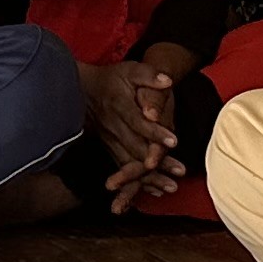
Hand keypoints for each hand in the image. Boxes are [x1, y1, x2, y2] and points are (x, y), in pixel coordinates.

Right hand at [78, 57, 180, 203]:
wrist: (83, 92)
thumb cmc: (111, 80)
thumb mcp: (129, 70)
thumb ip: (149, 75)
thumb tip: (167, 81)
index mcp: (120, 106)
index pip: (139, 122)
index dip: (155, 132)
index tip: (173, 140)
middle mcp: (114, 127)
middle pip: (137, 148)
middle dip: (158, 161)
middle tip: (179, 170)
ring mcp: (111, 141)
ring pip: (130, 163)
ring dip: (150, 177)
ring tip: (170, 187)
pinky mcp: (110, 149)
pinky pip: (124, 168)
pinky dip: (139, 182)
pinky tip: (156, 191)